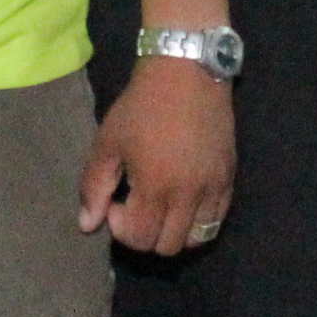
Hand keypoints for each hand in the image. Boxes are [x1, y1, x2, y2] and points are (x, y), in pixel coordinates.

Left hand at [84, 57, 235, 254]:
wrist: (187, 70)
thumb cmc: (141, 105)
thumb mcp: (108, 141)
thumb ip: (94, 187)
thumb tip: (87, 225)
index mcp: (156, 186)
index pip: (140, 238)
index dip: (121, 228)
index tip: (115, 201)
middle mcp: (189, 194)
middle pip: (169, 246)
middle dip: (146, 234)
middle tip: (136, 204)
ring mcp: (214, 187)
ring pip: (197, 238)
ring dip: (174, 232)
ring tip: (161, 206)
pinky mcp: (229, 177)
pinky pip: (217, 218)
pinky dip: (198, 220)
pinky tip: (183, 197)